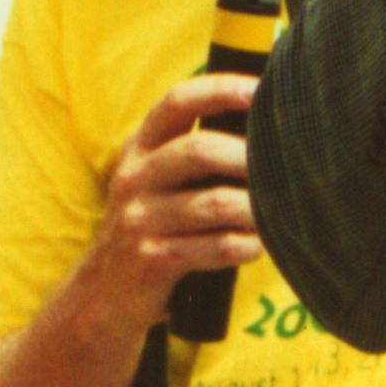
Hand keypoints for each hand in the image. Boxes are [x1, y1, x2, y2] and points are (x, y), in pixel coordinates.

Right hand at [82, 76, 264, 328]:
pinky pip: (215, 247)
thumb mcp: (157, 179)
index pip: (178, 101)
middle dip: (249, 156)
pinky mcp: (152, 260)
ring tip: (282, 210)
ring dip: (257, 207)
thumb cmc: (152, 224)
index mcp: (140, 146)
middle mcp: (135, 177)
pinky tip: (259, 245)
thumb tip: (267, 118)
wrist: (98, 297)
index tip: (261, 89)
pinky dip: (246, 245)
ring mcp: (140, 219)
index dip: (221, 89)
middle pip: (199, 150)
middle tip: (287, 164)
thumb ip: (195, 148)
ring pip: (215, 203)